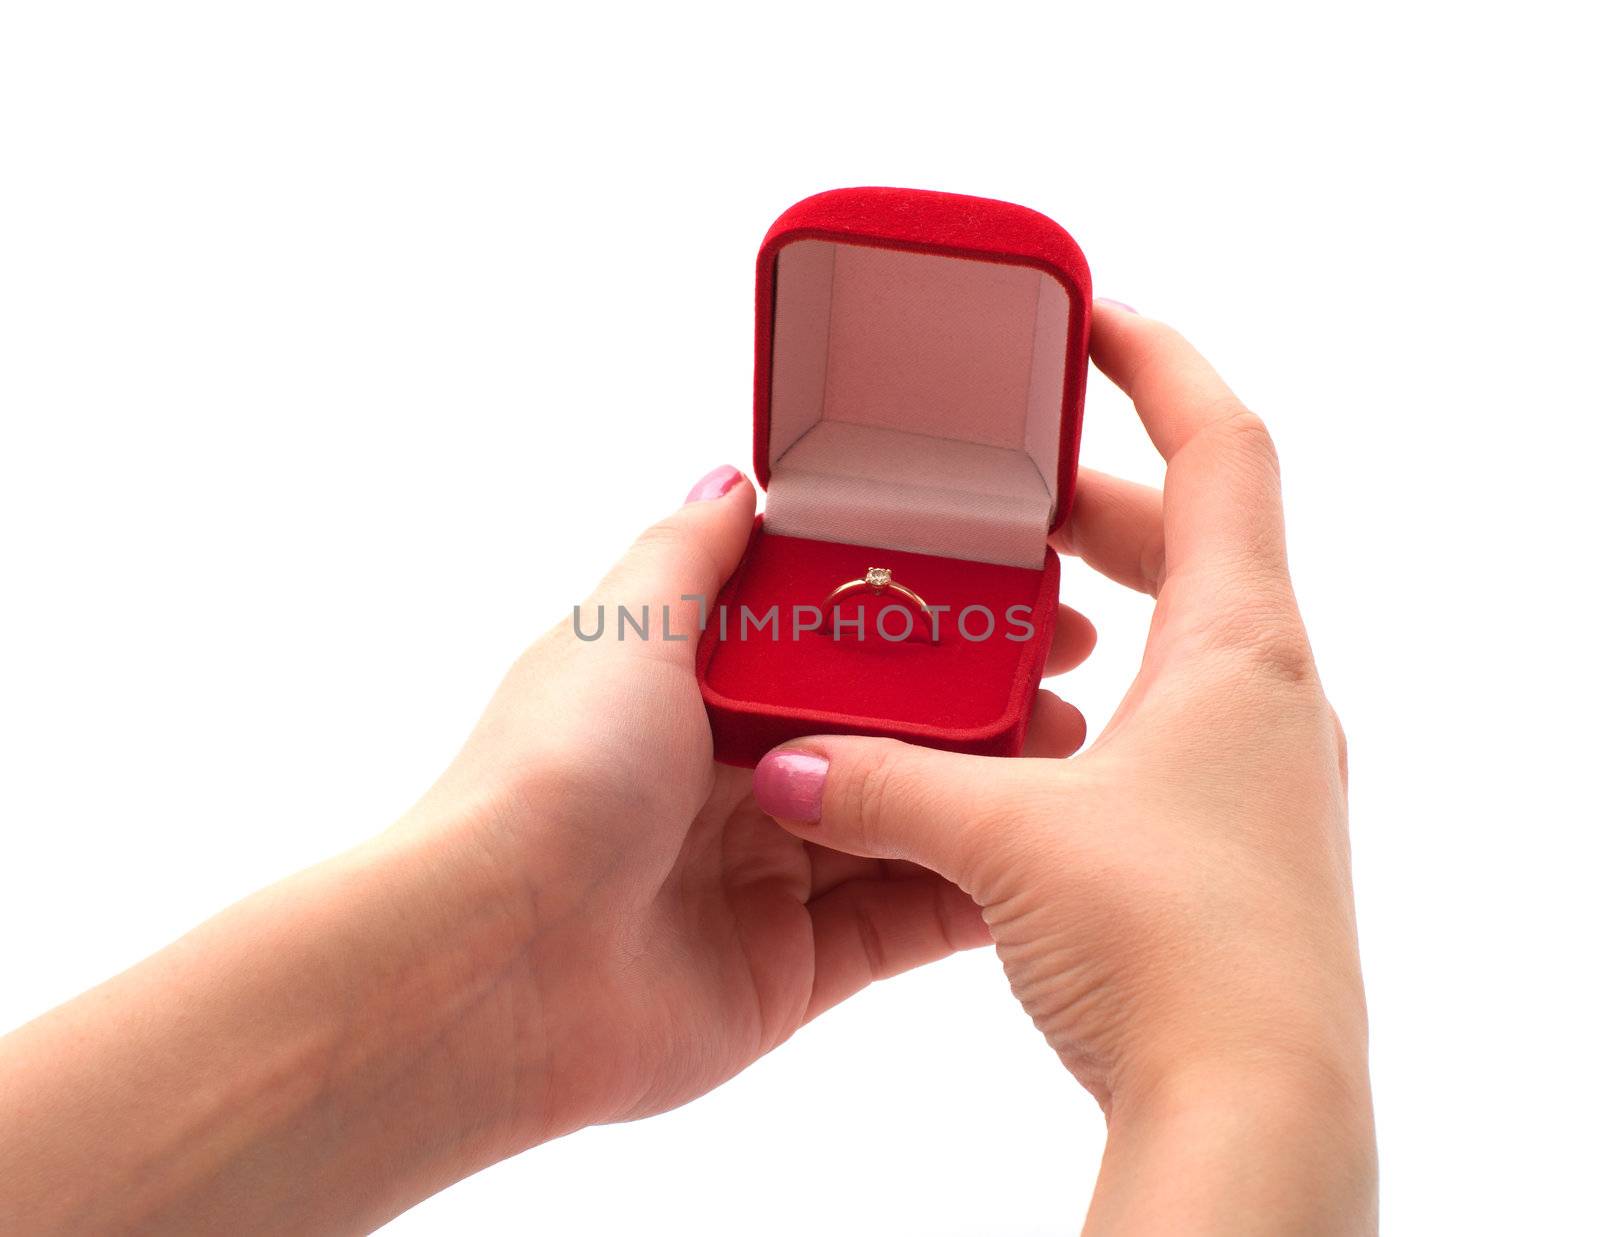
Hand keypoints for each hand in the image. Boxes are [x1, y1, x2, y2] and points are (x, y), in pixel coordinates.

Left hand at [0, 464, 1095, 1234]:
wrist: (500, 965)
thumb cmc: (551, 777)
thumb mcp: (623, 627)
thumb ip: (691, 552)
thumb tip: (736, 478)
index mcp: (694, 690)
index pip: (838, 636)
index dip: (925, 609)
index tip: (1012, 584)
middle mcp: (733, 776)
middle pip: (886, 728)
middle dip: (977, 701)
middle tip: (1067, 673)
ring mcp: (767, 874)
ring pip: (907, 820)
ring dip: (989, 791)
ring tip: (1076, 757)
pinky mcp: (795, 966)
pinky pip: (904, 920)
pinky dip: (969, 889)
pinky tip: (1040, 855)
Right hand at [751, 304, 1376, 1232]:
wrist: (1251, 1107)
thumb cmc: (1177, 952)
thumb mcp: (1003, 840)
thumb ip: (880, 785)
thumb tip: (784, 767)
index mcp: (1241, 648)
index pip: (1223, 450)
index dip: (1158, 366)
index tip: (1090, 319)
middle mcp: (1266, 696)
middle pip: (1196, 540)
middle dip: (1092, 502)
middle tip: (1003, 489)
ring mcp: (1256, 771)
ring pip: (1179, 639)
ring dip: (1091, 609)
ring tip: (992, 610)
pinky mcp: (1229, 839)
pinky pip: (1165, 723)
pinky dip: (1094, 699)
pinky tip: (1015, 740)